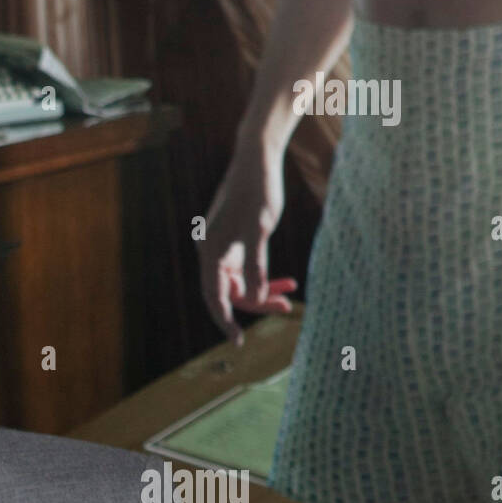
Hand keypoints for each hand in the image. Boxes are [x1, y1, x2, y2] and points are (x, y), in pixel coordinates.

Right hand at [196, 142, 296, 345]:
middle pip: (229, 291)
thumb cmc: (257, 192)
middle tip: (287, 308)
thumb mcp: (259, 231)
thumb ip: (256, 266)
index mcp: (211, 250)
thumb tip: (255, 299)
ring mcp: (222, 247)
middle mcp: (211, 251)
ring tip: (290, 294)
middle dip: (257, 303)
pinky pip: (246, 268)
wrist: (256, 160)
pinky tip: (286, 280)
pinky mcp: (233, 241)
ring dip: (263, 290)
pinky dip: (264, 275)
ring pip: (240, 281)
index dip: (225, 321)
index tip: (238, 342)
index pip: (214, 296)